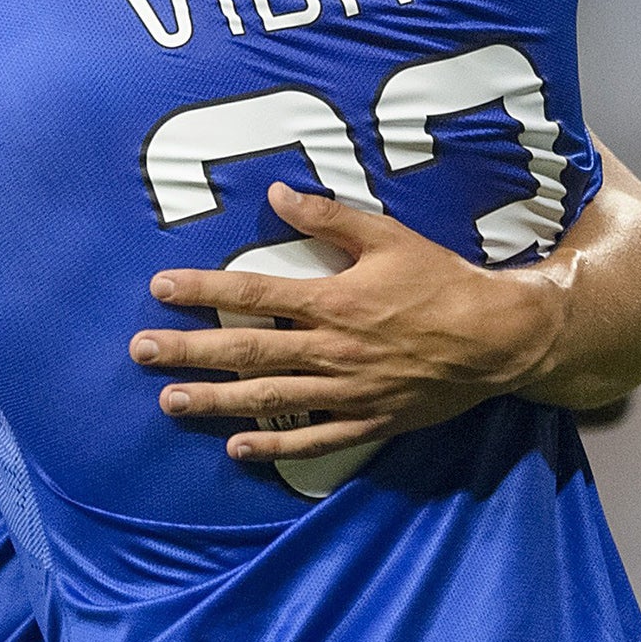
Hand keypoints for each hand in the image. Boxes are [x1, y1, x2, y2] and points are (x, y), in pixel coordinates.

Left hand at [130, 183, 566, 461]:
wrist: (499, 338)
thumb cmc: (441, 280)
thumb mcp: (388, 236)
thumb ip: (328, 216)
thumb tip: (275, 193)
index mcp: (333, 300)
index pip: (253, 294)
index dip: (202, 290)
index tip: (159, 289)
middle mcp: (332, 348)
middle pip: (246, 351)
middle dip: (189, 350)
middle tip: (141, 350)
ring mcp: (348, 389)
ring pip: (270, 397)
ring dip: (216, 400)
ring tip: (170, 401)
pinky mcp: (369, 419)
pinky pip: (314, 438)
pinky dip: (275, 445)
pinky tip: (236, 447)